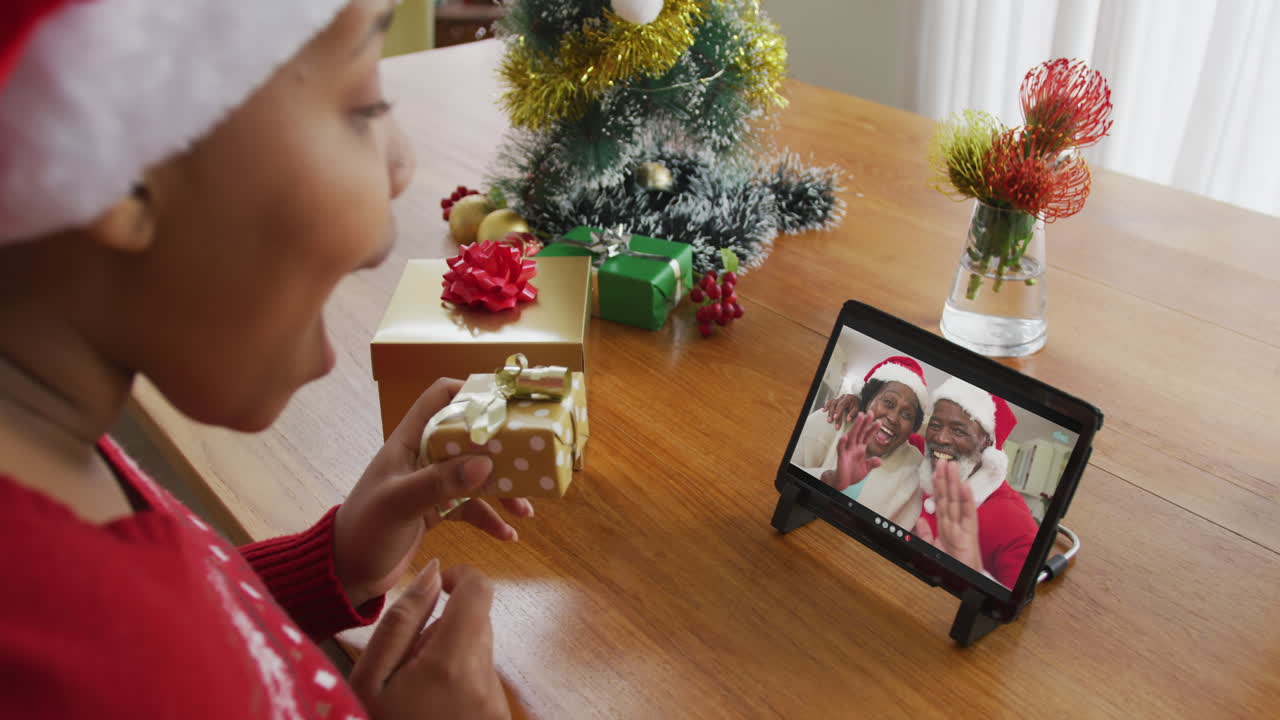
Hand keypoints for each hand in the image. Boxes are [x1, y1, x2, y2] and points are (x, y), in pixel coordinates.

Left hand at [335, 378, 534, 606]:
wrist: (344, 574)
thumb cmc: (364, 530)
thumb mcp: (400, 504)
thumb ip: (440, 482)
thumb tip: (486, 463)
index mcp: (409, 440)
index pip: (441, 397)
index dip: (472, 392)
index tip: (506, 404)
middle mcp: (423, 456)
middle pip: (470, 436)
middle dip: (501, 447)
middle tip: (531, 457)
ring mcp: (432, 483)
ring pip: (476, 474)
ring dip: (503, 488)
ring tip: (525, 508)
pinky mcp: (437, 510)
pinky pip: (472, 507)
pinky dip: (491, 518)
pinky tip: (508, 534)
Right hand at [350, 562, 509, 719]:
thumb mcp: (370, 679)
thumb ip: (401, 620)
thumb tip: (433, 572)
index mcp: (454, 661)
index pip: (480, 590)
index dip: (459, 577)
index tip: (435, 589)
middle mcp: (484, 677)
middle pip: (476, 620)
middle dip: (442, 626)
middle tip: (405, 662)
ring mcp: (495, 701)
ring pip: (477, 650)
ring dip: (448, 655)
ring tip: (414, 691)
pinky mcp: (498, 717)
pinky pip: (480, 679)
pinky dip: (456, 682)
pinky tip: (429, 708)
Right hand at [822, 393, 861, 426]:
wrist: (855, 398)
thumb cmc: (856, 405)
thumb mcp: (857, 409)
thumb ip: (852, 414)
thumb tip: (848, 420)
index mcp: (848, 399)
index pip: (841, 405)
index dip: (838, 411)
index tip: (835, 418)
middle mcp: (842, 397)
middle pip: (835, 404)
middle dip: (832, 413)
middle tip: (830, 422)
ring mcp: (838, 398)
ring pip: (831, 403)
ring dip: (829, 412)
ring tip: (828, 420)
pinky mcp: (835, 399)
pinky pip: (829, 401)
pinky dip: (826, 406)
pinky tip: (824, 410)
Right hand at [831, 412, 882, 490]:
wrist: (843, 482)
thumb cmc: (853, 473)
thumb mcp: (866, 468)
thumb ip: (872, 463)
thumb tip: (880, 460)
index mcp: (860, 448)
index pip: (867, 436)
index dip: (873, 429)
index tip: (879, 421)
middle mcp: (854, 447)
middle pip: (860, 432)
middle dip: (865, 422)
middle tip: (870, 412)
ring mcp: (847, 450)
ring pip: (852, 436)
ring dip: (856, 426)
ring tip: (860, 416)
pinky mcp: (841, 456)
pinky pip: (841, 448)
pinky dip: (842, 442)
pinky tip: (844, 436)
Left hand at [912, 460, 983, 571]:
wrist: (965, 578)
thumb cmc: (954, 563)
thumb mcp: (935, 546)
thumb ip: (926, 533)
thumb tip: (919, 519)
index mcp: (946, 524)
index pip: (940, 500)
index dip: (938, 484)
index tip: (936, 469)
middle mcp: (955, 522)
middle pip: (949, 496)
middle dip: (946, 478)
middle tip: (944, 460)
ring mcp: (963, 526)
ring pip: (956, 500)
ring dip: (954, 482)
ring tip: (952, 466)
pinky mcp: (970, 533)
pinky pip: (968, 514)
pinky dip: (966, 500)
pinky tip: (964, 486)